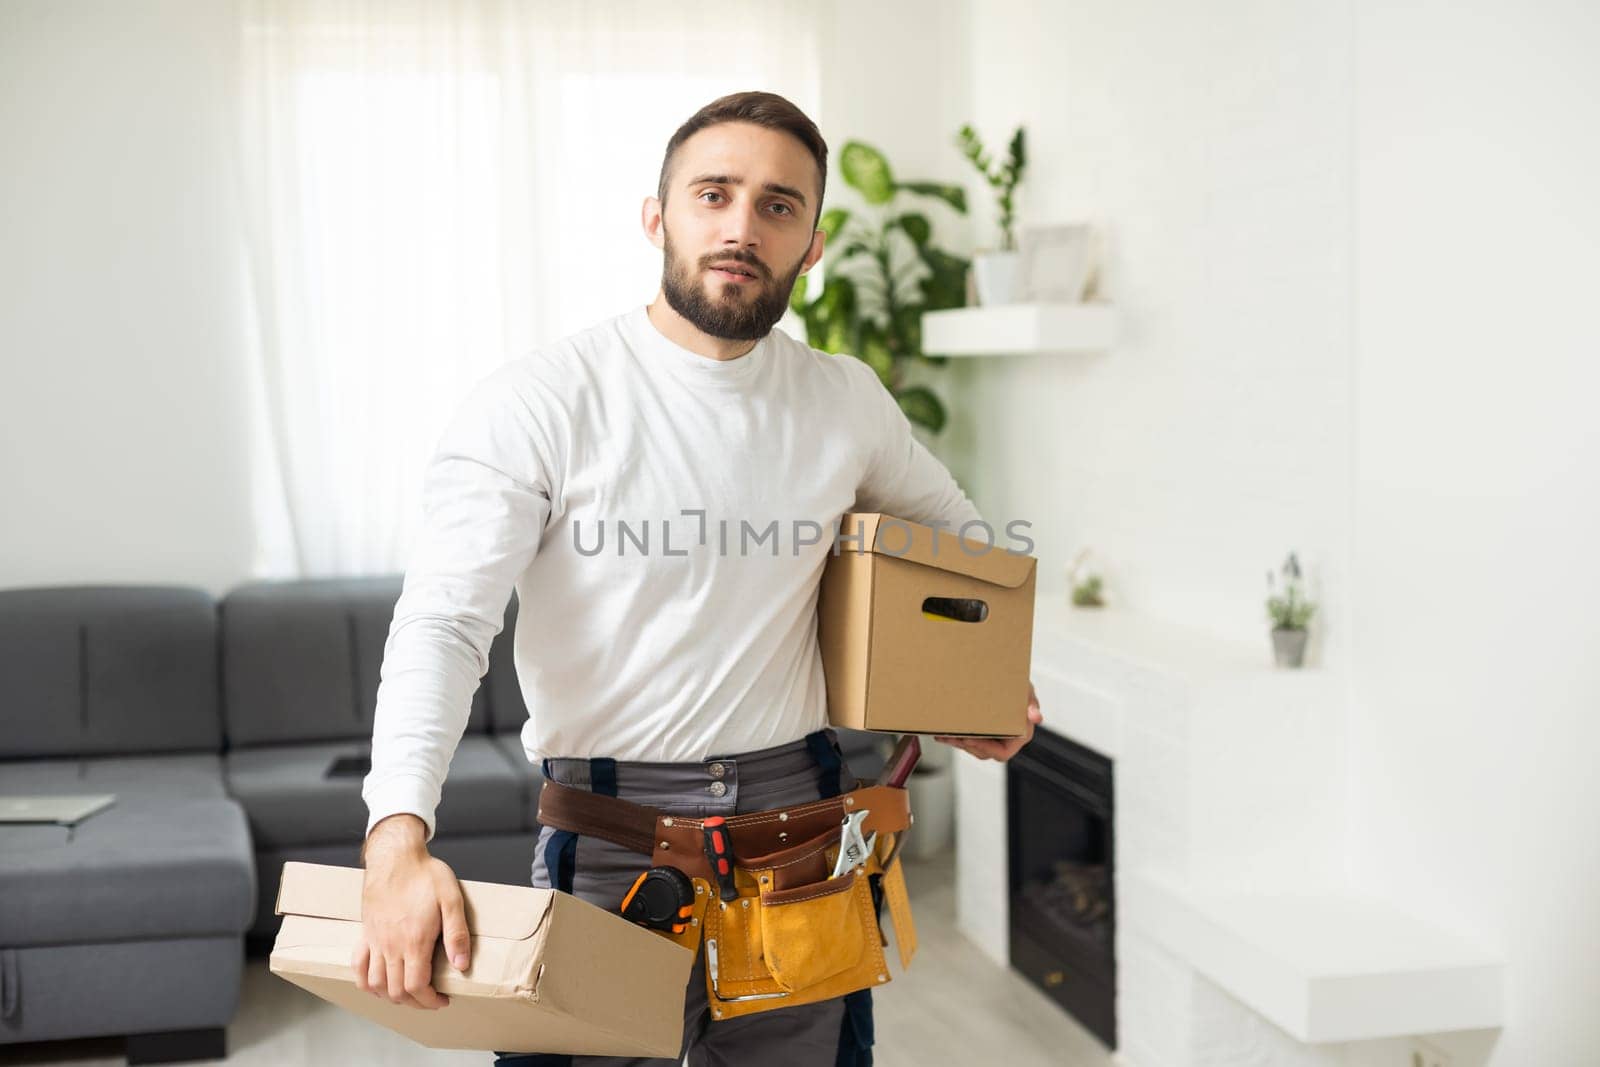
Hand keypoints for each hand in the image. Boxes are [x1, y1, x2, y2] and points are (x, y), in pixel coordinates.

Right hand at [352, 815, 470, 1009]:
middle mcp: (390, 946)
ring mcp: (375, 941)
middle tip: (430, 1000)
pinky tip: (378, 984)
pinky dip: (366, 983)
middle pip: (396, 991)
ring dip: (391, 996)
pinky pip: (357, 968)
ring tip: (409, 994)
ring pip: (375, 984)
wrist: (395, 857)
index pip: (417, 987)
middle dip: (415, 1003)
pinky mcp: (365, 934)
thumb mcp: (451, 899)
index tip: (442, 1000)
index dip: (429, 1001)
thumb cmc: (425, 875)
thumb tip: (461, 965)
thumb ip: (457, 934)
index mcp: (413, 941)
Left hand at [934, 681, 1041, 761]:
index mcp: (1020, 735)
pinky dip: (955, 738)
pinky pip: (969, 741)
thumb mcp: (1026, 691)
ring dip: (958, 743)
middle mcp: (1007, 740)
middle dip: (967, 746)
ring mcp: (994, 738)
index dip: (985, 749)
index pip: (1002, 753)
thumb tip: (1036, 717)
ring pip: (974, 749)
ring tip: (944, 734)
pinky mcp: (983, 734)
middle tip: (953, 736)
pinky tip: (943, 733)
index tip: (968, 739)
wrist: (1006, 678)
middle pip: (985, 753)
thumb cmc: (1019, 686)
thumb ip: (1031, 703)